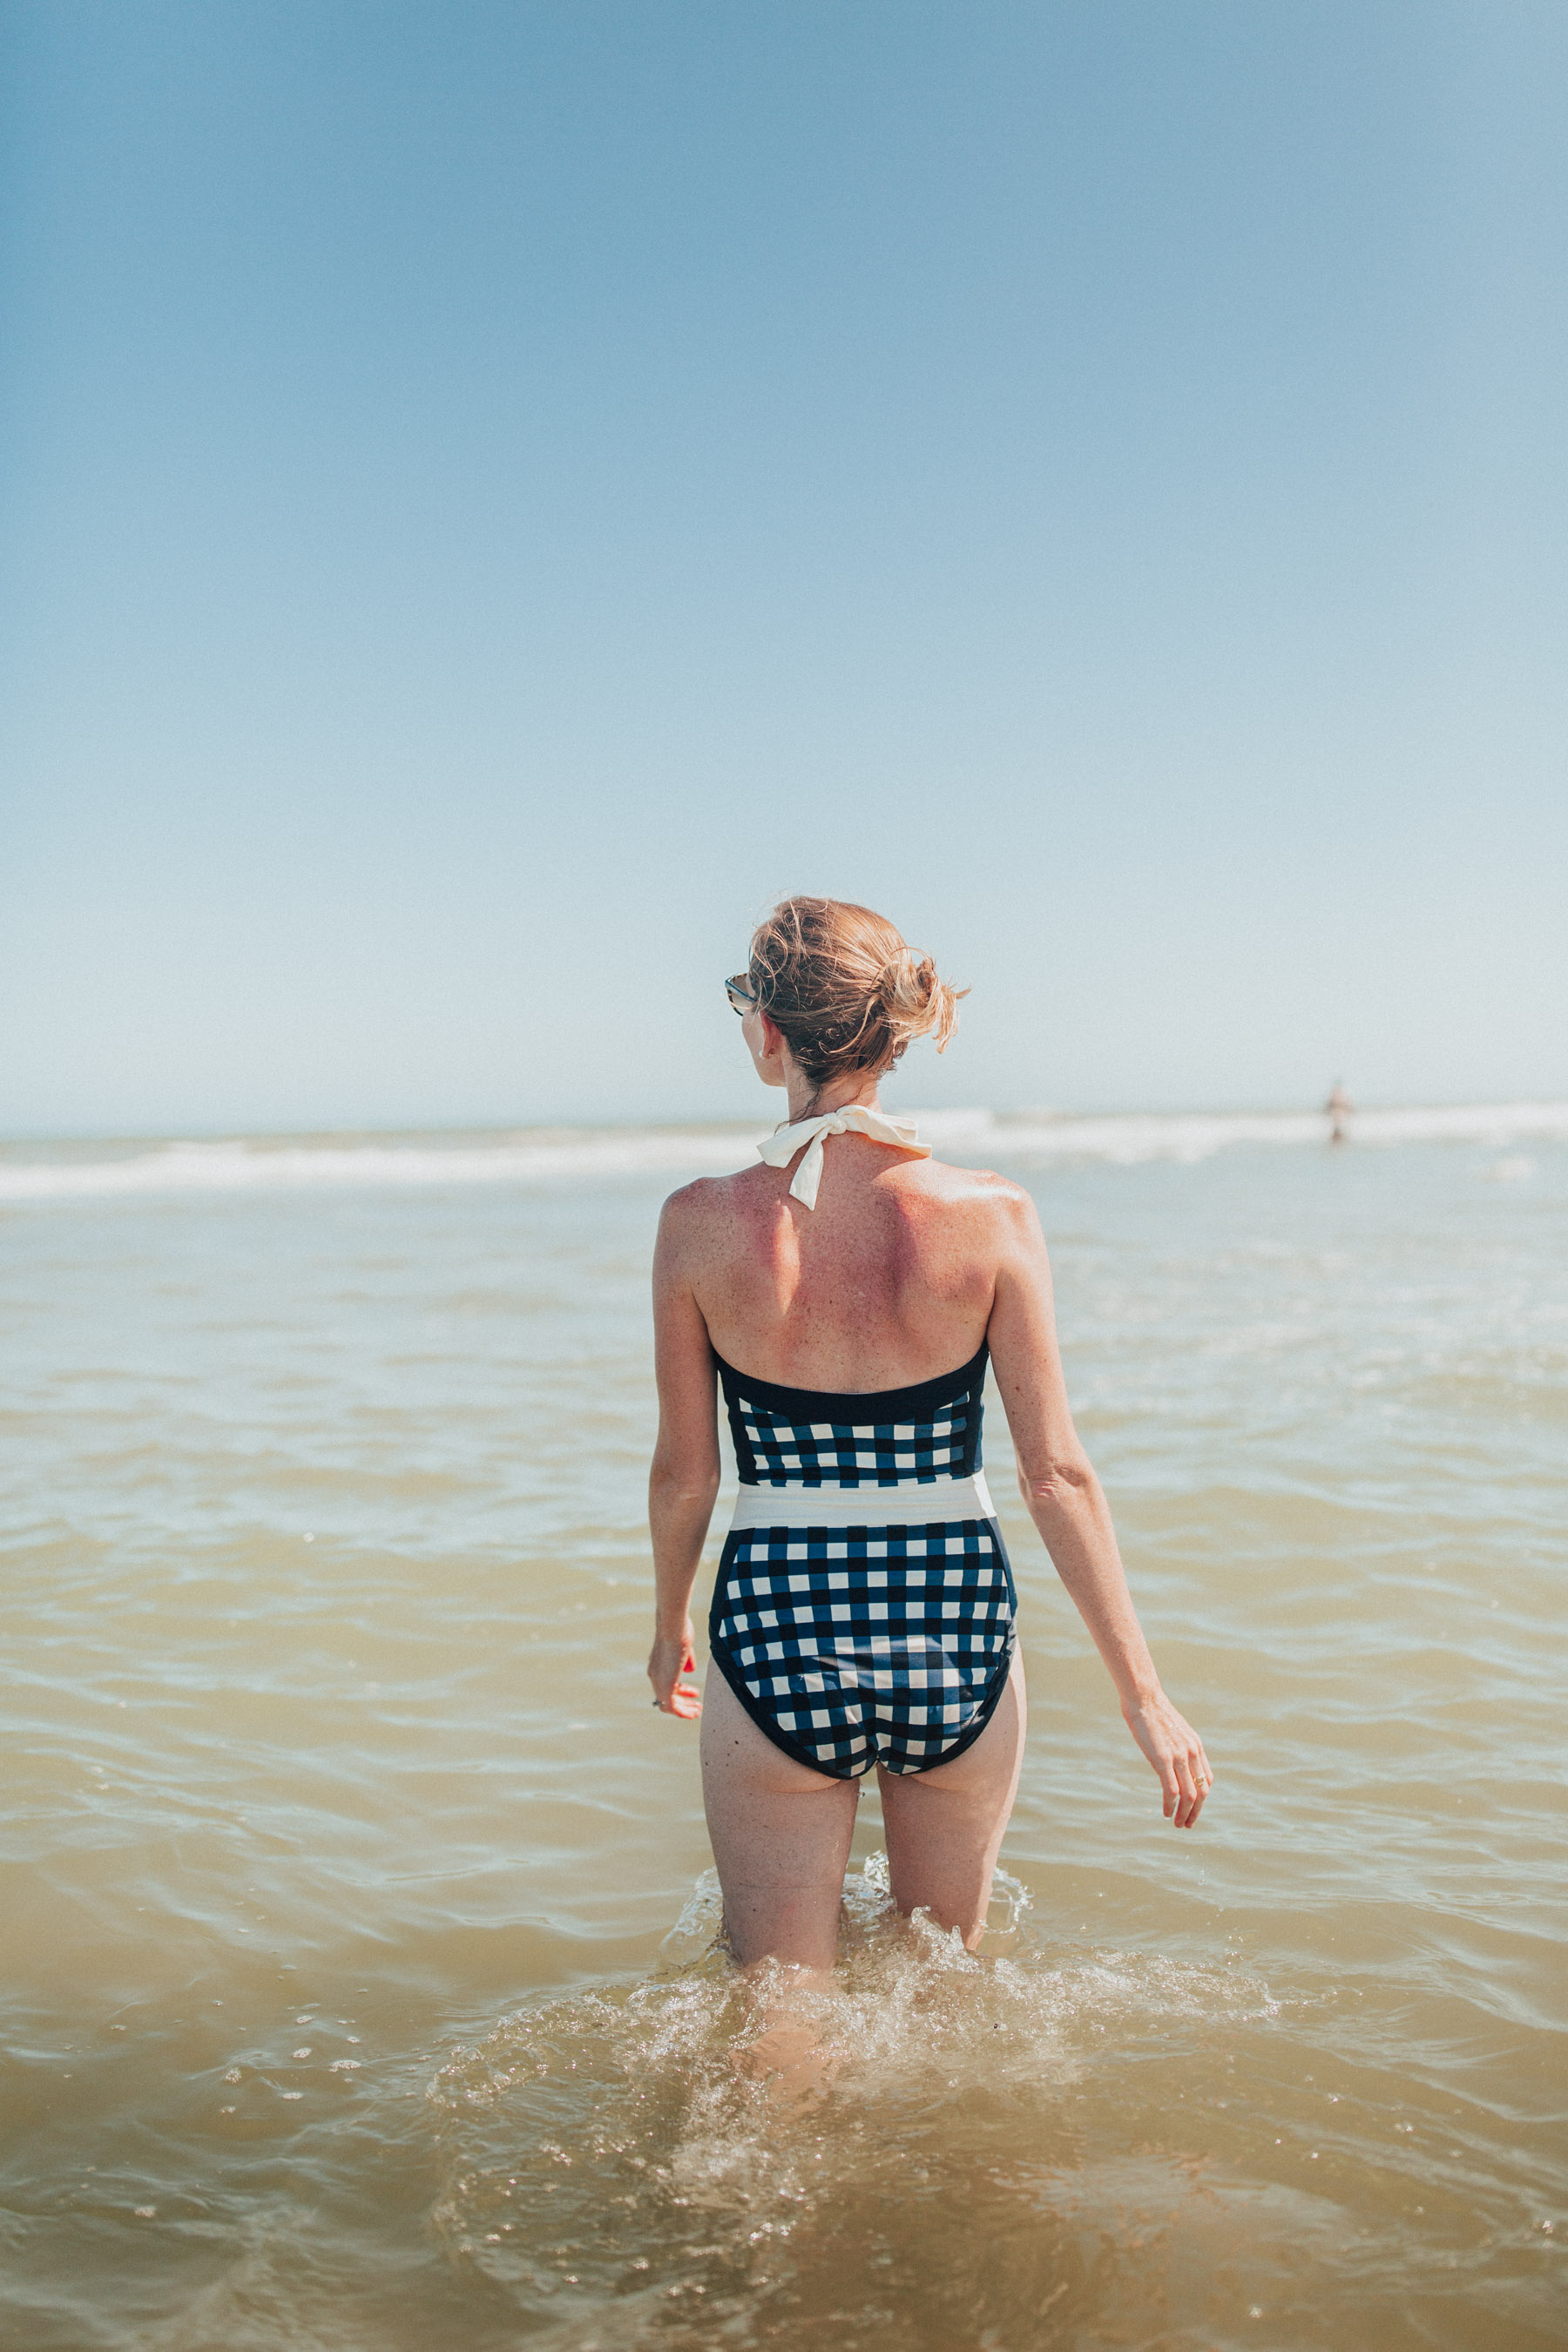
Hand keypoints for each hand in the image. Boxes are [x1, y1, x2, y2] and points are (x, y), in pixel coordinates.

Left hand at [647, 1625, 701, 1717]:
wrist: (673, 1628)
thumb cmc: (680, 1631)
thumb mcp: (684, 1647)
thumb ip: (686, 1660)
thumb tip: (689, 1670)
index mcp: (657, 1665)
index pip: (667, 1683)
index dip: (681, 1690)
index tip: (694, 1693)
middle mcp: (655, 1675)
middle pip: (667, 1696)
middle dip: (683, 1702)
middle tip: (697, 1705)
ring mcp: (658, 1681)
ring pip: (669, 1704)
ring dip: (684, 1709)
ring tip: (698, 1711)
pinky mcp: (664, 1686)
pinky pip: (672, 1707)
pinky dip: (683, 1712)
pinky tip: (693, 1713)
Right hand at [1122, 1688, 1211, 1825]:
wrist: (1144, 1697)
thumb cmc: (1153, 1711)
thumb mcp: (1172, 1729)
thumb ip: (1177, 1744)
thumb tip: (1171, 1755)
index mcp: (1196, 1746)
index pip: (1207, 1779)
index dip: (1202, 1798)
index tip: (1192, 1808)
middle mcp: (1192, 1753)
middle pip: (1202, 1791)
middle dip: (1196, 1811)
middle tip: (1187, 1824)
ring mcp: (1179, 1757)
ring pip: (1189, 1795)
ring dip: (1185, 1814)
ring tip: (1178, 1824)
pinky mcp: (1163, 1760)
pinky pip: (1172, 1790)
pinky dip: (1171, 1805)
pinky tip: (1166, 1813)